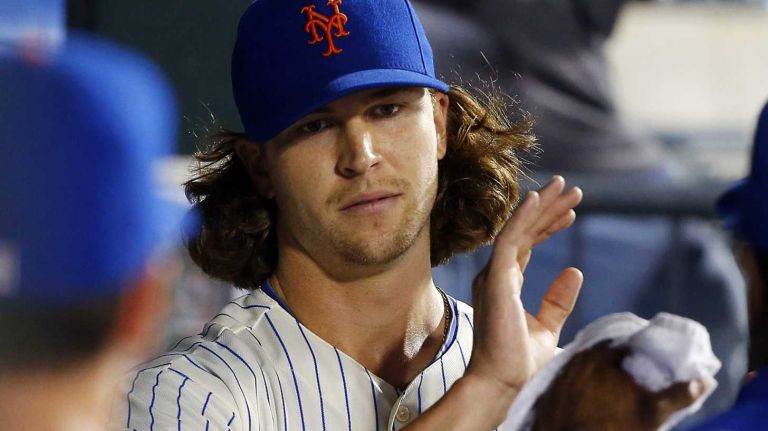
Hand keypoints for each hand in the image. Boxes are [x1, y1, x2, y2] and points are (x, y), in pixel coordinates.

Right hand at [466, 175, 583, 396]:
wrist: (503, 382)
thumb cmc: (519, 362)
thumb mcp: (547, 327)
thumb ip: (557, 300)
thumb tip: (574, 270)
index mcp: (505, 283)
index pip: (526, 245)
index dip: (547, 226)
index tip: (570, 213)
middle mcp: (495, 274)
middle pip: (523, 232)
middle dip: (547, 209)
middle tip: (572, 189)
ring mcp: (493, 275)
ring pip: (517, 230)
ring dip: (541, 206)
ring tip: (564, 186)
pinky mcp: (495, 278)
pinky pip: (508, 240)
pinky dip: (522, 218)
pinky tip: (537, 199)